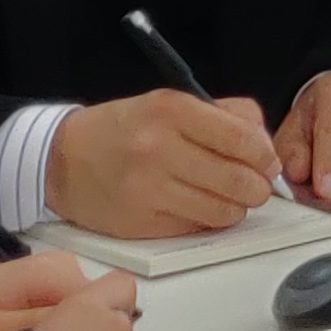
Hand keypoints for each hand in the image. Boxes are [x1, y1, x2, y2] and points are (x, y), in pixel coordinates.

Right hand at [47, 89, 278, 236]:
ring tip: (227, 196)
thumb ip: (224, 115)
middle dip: (258, 187)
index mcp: (171, 110)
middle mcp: (160, 148)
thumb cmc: (123, 130)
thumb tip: (264, 144)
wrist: (62, 159)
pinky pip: (197, 227)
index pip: (243, 138)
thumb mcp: (169, 103)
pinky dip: (207, 219)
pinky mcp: (142, 223)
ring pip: (224, 210)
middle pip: (240, 180)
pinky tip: (197, 205)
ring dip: (236, 207)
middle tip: (255, 184)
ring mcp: (149, 189)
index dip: (266, 155)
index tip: (267, 161)